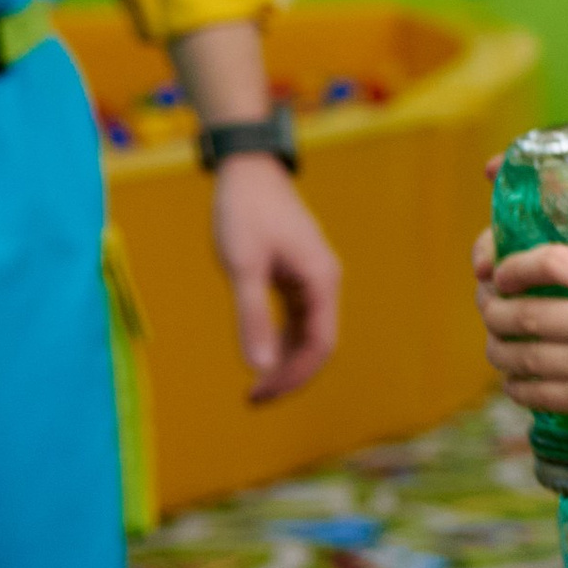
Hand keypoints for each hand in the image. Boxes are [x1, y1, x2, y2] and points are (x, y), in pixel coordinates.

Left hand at [212, 154, 340, 401]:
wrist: (248, 169)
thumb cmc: (244, 211)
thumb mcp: (243, 265)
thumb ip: (252, 317)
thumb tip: (259, 368)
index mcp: (321, 281)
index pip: (319, 345)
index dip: (294, 376)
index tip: (259, 392)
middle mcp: (324, 282)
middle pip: (318, 344)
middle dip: (289, 374)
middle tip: (252, 398)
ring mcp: (313, 278)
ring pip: (308, 334)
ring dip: (285, 360)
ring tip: (255, 385)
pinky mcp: (298, 274)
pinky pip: (297, 318)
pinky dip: (281, 339)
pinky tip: (259, 351)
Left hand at [476, 158, 567, 464]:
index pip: (555, 262)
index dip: (516, 264)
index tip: (504, 270)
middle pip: (526, 311)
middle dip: (495, 310)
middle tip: (490, 307)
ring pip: (523, 355)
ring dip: (498, 348)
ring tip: (494, 343)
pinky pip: (537, 394)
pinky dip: (516, 387)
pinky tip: (514, 382)